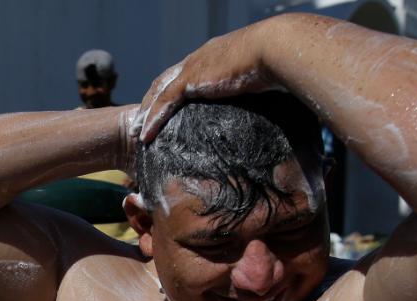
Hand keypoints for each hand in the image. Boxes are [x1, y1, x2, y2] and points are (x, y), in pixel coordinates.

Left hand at [133, 22, 276, 144]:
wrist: (276, 49)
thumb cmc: (277, 63)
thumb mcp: (258, 79)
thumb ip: (248, 91)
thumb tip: (257, 113)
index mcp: (213, 56)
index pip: (183, 74)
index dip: (169, 92)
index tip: (162, 110)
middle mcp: (199, 58)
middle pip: (165, 81)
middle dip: (151, 102)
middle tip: (141, 122)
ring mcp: (193, 66)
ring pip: (159, 92)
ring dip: (146, 113)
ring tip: (138, 132)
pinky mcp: (191, 78)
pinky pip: (165, 101)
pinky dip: (154, 119)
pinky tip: (146, 135)